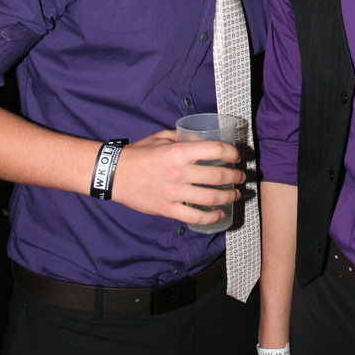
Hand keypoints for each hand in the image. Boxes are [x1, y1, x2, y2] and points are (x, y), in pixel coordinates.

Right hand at [111, 130, 244, 223]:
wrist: (114, 174)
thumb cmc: (138, 154)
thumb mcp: (161, 137)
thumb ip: (182, 137)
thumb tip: (201, 138)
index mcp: (178, 151)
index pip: (215, 150)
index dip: (231, 152)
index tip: (237, 156)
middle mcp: (178, 172)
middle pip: (218, 175)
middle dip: (235, 176)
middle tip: (240, 176)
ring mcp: (173, 193)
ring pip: (211, 197)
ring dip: (228, 196)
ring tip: (235, 194)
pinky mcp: (167, 209)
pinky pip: (195, 217)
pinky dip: (211, 217)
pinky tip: (219, 213)